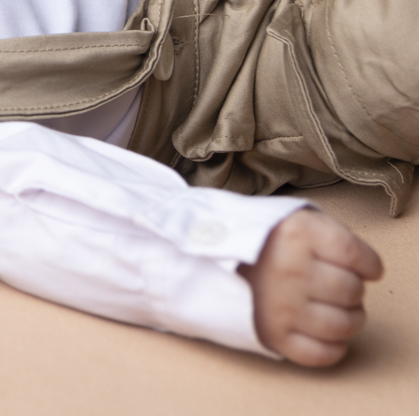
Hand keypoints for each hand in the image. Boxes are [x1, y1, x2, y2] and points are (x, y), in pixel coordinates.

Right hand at [239, 208, 383, 365]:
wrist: (201, 258)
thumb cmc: (254, 239)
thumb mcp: (289, 217)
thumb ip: (327, 233)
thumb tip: (362, 264)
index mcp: (297, 234)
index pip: (358, 256)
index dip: (370, 265)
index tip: (367, 268)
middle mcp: (291, 270)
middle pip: (352, 291)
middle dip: (354, 290)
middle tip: (339, 286)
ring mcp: (281, 305)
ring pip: (344, 324)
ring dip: (349, 319)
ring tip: (336, 310)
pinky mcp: (273, 334)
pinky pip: (321, 353)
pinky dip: (333, 347)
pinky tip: (326, 333)